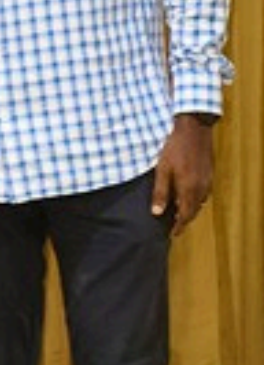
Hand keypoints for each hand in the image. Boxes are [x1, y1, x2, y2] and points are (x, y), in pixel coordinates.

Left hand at [152, 113, 214, 235]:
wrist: (193, 130)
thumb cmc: (174, 148)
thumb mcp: (162, 170)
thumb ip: (160, 192)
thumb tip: (157, 213)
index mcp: (189, 190)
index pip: (185, 215)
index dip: (179, 226)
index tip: (172, 235)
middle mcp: (201, 188)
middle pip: (193, 211)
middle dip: (184, 220)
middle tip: (173, 227)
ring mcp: (207, 181)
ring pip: (199, 202)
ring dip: (189, 210)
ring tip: (177, 214)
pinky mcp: (209, 174)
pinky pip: (203, 193)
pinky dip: (194, 200)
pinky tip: (186, 196)